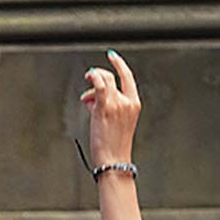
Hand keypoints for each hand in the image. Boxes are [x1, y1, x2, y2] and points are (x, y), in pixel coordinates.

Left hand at [80, 51, 140, 166]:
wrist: (114, 162)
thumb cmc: (113, 148)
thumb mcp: (115, 124)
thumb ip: (105, 107)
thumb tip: (91, 99)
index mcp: (134, 105)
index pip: (128, 78)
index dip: (119, 64)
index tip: (112, 57)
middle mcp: (127, 102)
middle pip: (112, 77)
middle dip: (98, 76)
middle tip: (89, 78)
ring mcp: (117, 104)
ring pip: (104, 80)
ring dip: (91, 84)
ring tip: (86, 97)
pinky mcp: (105, 108)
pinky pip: (99, 85)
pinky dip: (93, 77)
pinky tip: (88, 77)